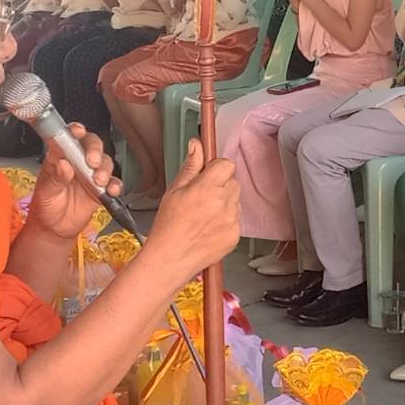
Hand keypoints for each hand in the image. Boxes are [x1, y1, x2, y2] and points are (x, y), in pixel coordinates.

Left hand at [27, 124, 122, 239]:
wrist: (55, 229)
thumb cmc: (46, 207)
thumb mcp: (46, 193)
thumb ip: (56, 178)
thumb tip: (64, 165)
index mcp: (60, 157)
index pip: (68, 138)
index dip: (75, 131)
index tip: (78, 131)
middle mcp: (77, 162)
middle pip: (92, 145)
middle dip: (95, 150)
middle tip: (92, 161)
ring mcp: (90, 175)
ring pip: (105, 162)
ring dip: (104, 169)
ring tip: (98, 181)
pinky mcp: (101, 189)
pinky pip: (113, 183)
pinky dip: (115, 185)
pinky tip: (111, 190)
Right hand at [143, 140, 240, 282]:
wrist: (170, 259)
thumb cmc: (168, 226)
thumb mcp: (174, 190)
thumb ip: (190, 166)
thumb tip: (197, 145)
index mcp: (207, 188)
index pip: (226, 165)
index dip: (216, 168)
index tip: (207, 174)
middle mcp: (223, 203)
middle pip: (233, 182)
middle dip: (220, 185)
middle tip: (202, 197)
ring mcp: (232, 220)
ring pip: (236, 200)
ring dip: (224, 202)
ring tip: (203, 215)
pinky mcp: (235, 235)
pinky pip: (236, 219)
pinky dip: (226, 220)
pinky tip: (209, 227)